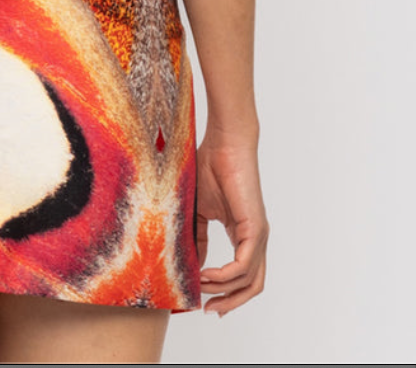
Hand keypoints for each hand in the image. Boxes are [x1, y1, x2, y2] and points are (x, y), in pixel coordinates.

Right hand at [196, 131, 268, 314]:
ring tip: (200, 285)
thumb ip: (198, 238)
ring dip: (223, 290)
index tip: (200, 299)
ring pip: (249, 281)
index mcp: (244, 235)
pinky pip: (244, 265)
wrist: (224, 143)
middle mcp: (255, 239)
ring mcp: (258, 235)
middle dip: (230, 303)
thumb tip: (194, 266)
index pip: (242, 276)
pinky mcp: (255, 228)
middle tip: (207, 309)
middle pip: (252, 286)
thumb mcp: (199, 210)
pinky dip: (226, 276)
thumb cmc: (211, 167)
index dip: (225, 292)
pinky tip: (207, 274)